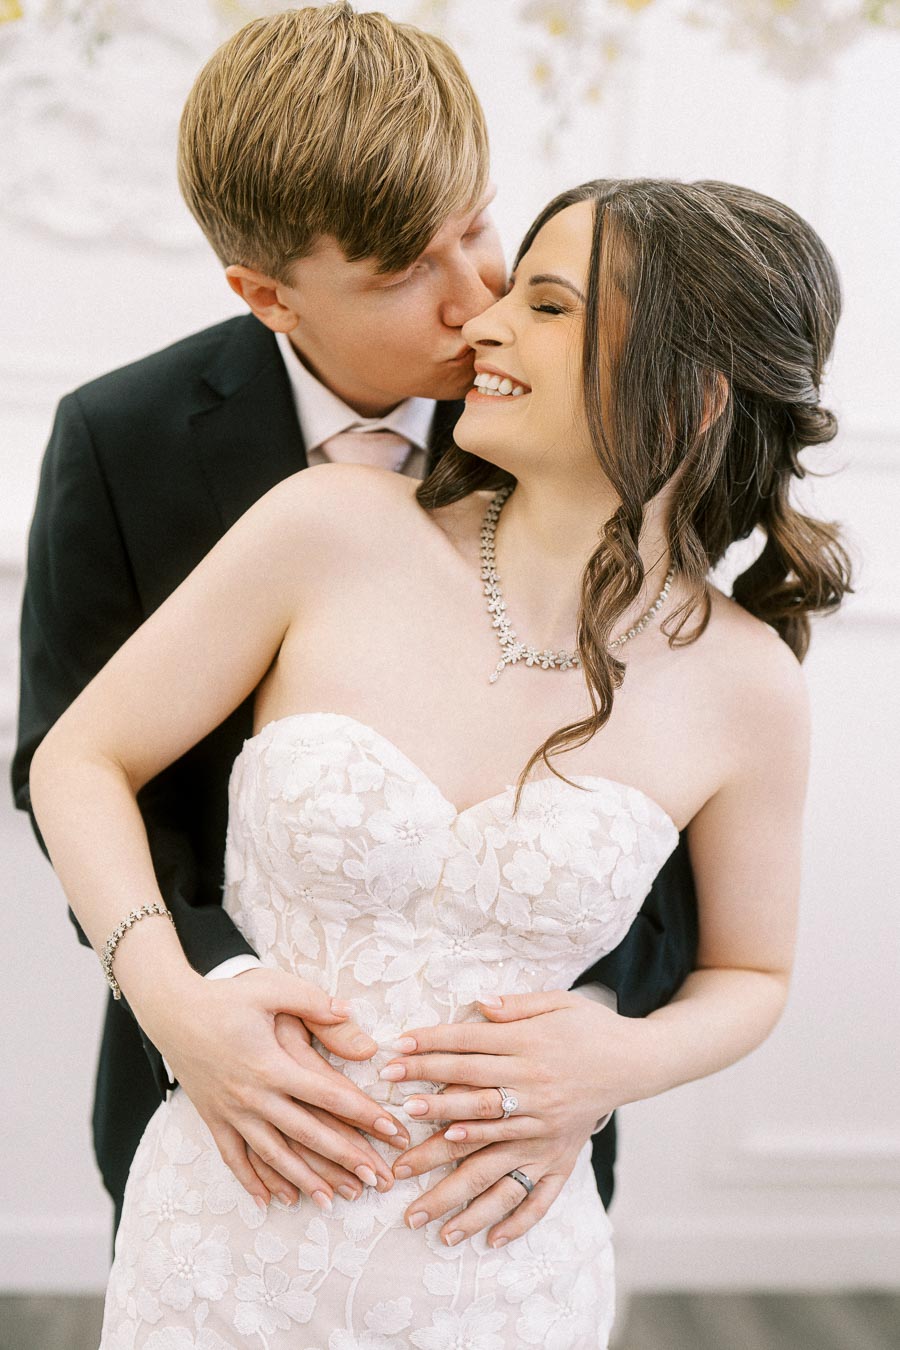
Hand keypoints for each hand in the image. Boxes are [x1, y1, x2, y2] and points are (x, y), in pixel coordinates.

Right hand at [151, 968, 409, 1211]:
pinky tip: (271, 1201)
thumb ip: (312, 1002)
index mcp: (272, 1065)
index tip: (391, 1130)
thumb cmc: (226, 996)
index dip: (363, 1113)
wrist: (171, 1011)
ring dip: (303, 1179)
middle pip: (307, 1134)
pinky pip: (234, 1157)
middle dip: (344, 1157)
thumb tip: (350, 1012)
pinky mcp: (213, 1118)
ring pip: (273, 1155)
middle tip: (376, 1179)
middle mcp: (253, 1095)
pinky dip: (252, 1181)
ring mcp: (231, 1111)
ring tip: (331, 1201)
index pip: (328, 1095)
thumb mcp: (271, 988)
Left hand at [384, 990, 641, 1247]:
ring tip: (417, 1211)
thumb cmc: (590, 1027)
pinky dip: (514, 1219)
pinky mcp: (561, 1157)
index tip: (391, 1064)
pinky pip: (537, 1195)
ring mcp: (544, 1132)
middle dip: (425, 1129)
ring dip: (453, 1189)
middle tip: (389, 1144)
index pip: (466, 1053)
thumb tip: (478, 1003)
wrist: (637, 1059)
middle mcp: (532, 1093)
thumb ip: (515, 1005)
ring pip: (492, 1165)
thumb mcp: (556, 1002)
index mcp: (527, 1049)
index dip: (426, 1056)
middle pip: (468, 1111)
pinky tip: (485, 1239)